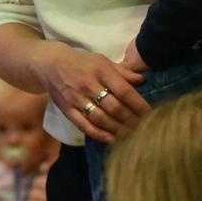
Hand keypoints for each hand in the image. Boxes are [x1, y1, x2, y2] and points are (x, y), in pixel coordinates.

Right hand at [28, 40, 147, 144]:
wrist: (49, 65)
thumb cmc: (82, 62)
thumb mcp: (102, 61)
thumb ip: (123, 72)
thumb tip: (143, 80)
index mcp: (100, 70)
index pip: (124, 91)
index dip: (139, 104)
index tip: (152, 115)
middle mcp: (88, 85)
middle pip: (114, 107)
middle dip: (131, 120)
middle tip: (145, 130)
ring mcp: (76, 98)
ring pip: (100, 118)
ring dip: (118, 129)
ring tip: (132, 137)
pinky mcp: (67, 110)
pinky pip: (84, 125)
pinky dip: (99, 134)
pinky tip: (112, 139)